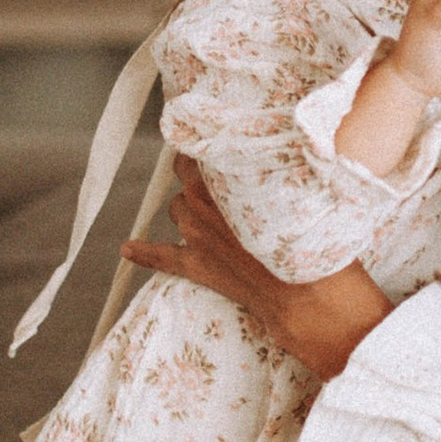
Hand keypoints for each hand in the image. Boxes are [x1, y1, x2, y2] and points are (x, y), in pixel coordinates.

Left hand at [123, 160, 391, 380]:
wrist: (306, 294)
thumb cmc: (313, 237)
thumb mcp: (304, 189)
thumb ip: (282, 171)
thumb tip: (285, 158)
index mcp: (226, 176)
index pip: (206, 149)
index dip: (213, 148)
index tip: (223, 147)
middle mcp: (204, 199)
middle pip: (188, 176)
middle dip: (199, 176)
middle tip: (218, 177)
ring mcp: (196, 233)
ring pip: (177, 209)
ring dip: (188, 208)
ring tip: (208, 213)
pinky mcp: (196, 265)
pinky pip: (161, 256)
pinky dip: (144, 252)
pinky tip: (127, 250)